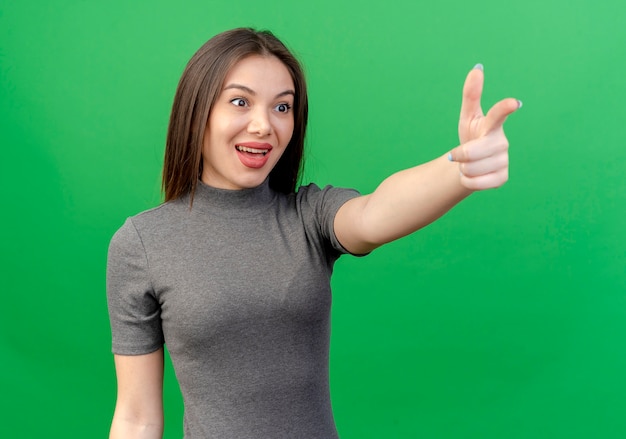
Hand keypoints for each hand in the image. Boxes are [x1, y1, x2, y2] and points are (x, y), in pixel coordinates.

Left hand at [449, 64, 520, 190]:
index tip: (514, 102)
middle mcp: (502, 142)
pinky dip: (468, 181)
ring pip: (471, 169)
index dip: (505, 108)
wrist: (469, 163)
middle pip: (472, 152)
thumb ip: (471, 95)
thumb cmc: (471, 136)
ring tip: (469, 164)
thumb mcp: (468, 117)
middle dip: (460, 155)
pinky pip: (475, 183)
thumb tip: (477, 68)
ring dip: (463, 169)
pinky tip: (474, 176)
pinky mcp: (503, 178)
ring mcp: (504, 161)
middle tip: (459, 155)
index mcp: (493, 125)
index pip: (498, 114)